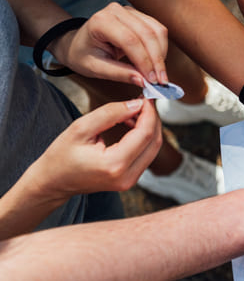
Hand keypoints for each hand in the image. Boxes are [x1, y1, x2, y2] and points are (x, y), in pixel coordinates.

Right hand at [30, 99, 161, 198]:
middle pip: (155, 142)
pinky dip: (143, 138)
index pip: (145, 134)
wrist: (52, 183)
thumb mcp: (80, 128)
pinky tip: (132, 124)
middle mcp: (127, 176)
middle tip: (142, 101)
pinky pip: (146, 155)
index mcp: (114, 164)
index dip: (149, 112)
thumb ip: (110, 114)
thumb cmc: (61, 156)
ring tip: (134, 111)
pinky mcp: (130, 180)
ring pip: (153, 148)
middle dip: (152, 118)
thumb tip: (137, 104)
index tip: (144, 97)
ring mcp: (130, 181)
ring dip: (149, 127)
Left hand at [53, 3, 168, 86]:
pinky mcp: (139, 15)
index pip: (130, 40)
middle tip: (160, 80)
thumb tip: (142, 81)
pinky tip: (157, 61)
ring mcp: (129, 11)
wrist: (78, 43)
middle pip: (147, 34)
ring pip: (157, 30)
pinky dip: (161, 47)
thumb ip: (119, 74)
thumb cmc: (83, 54)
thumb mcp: (95, 68)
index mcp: (101, 22)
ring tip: (159, 73)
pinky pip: (158, 29)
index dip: (144, 61)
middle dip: (156, 59)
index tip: (151, 80)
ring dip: (161, 53)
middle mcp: (116, 11)